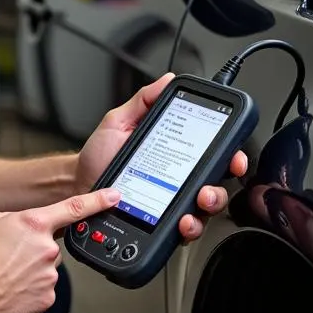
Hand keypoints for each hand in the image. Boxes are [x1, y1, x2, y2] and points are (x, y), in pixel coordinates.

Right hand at [0, 187, 121, 312]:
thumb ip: (7, 218)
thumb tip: (13, 223)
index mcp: (32, 224)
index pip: (73, 208)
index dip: (98, 200)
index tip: (114, 196)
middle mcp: (46, 248)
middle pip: (49, 245)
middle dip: (33, 250)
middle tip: (8, 259)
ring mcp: (49, 275)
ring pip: (45, 269)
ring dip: (30, 272)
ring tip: (4, 277)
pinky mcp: (47, 298)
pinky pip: (42, 290)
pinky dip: (29, 291)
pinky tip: (10, 291)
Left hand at [76, 73, 248, 244]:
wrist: (78, 184)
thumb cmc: (99, 156)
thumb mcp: (119, 122)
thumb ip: (143, 101)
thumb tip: (166, 81)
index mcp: (176, 154)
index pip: (213, 155)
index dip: (231, 156)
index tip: (233, 156)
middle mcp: (179, 180)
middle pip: (216, 186)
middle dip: (220, 188)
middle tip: (208, 187)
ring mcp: (172, 203)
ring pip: (205, 211)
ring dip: (208, 207)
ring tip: (198, 203)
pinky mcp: (161, 223)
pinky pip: (183, 231)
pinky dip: (188, 229)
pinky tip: (181, 223)